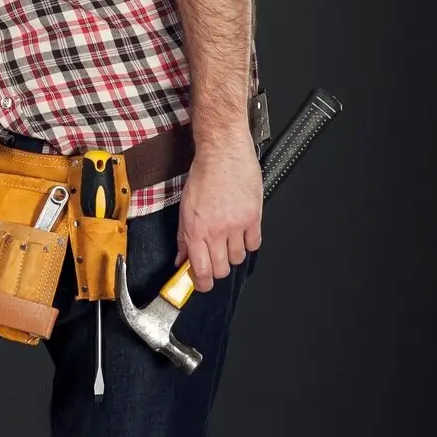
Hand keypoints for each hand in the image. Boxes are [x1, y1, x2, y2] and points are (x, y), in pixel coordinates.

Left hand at [175, 132, 262, 290]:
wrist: (223, 153)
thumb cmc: (203, 175)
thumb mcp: (185, 207)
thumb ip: (184, 237)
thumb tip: (182, 258)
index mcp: (196, 230)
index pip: (200, 270)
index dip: (202, 283)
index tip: (202, 284)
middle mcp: (216, 231)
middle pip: (222, 269)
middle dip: (217, 270)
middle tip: (215, 261)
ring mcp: (237, 225)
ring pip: (238, 259)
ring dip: (233, 255)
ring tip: (229, 241)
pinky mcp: (254, 217)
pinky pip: (255, 244)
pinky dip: (249, 243)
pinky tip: (243, 233)